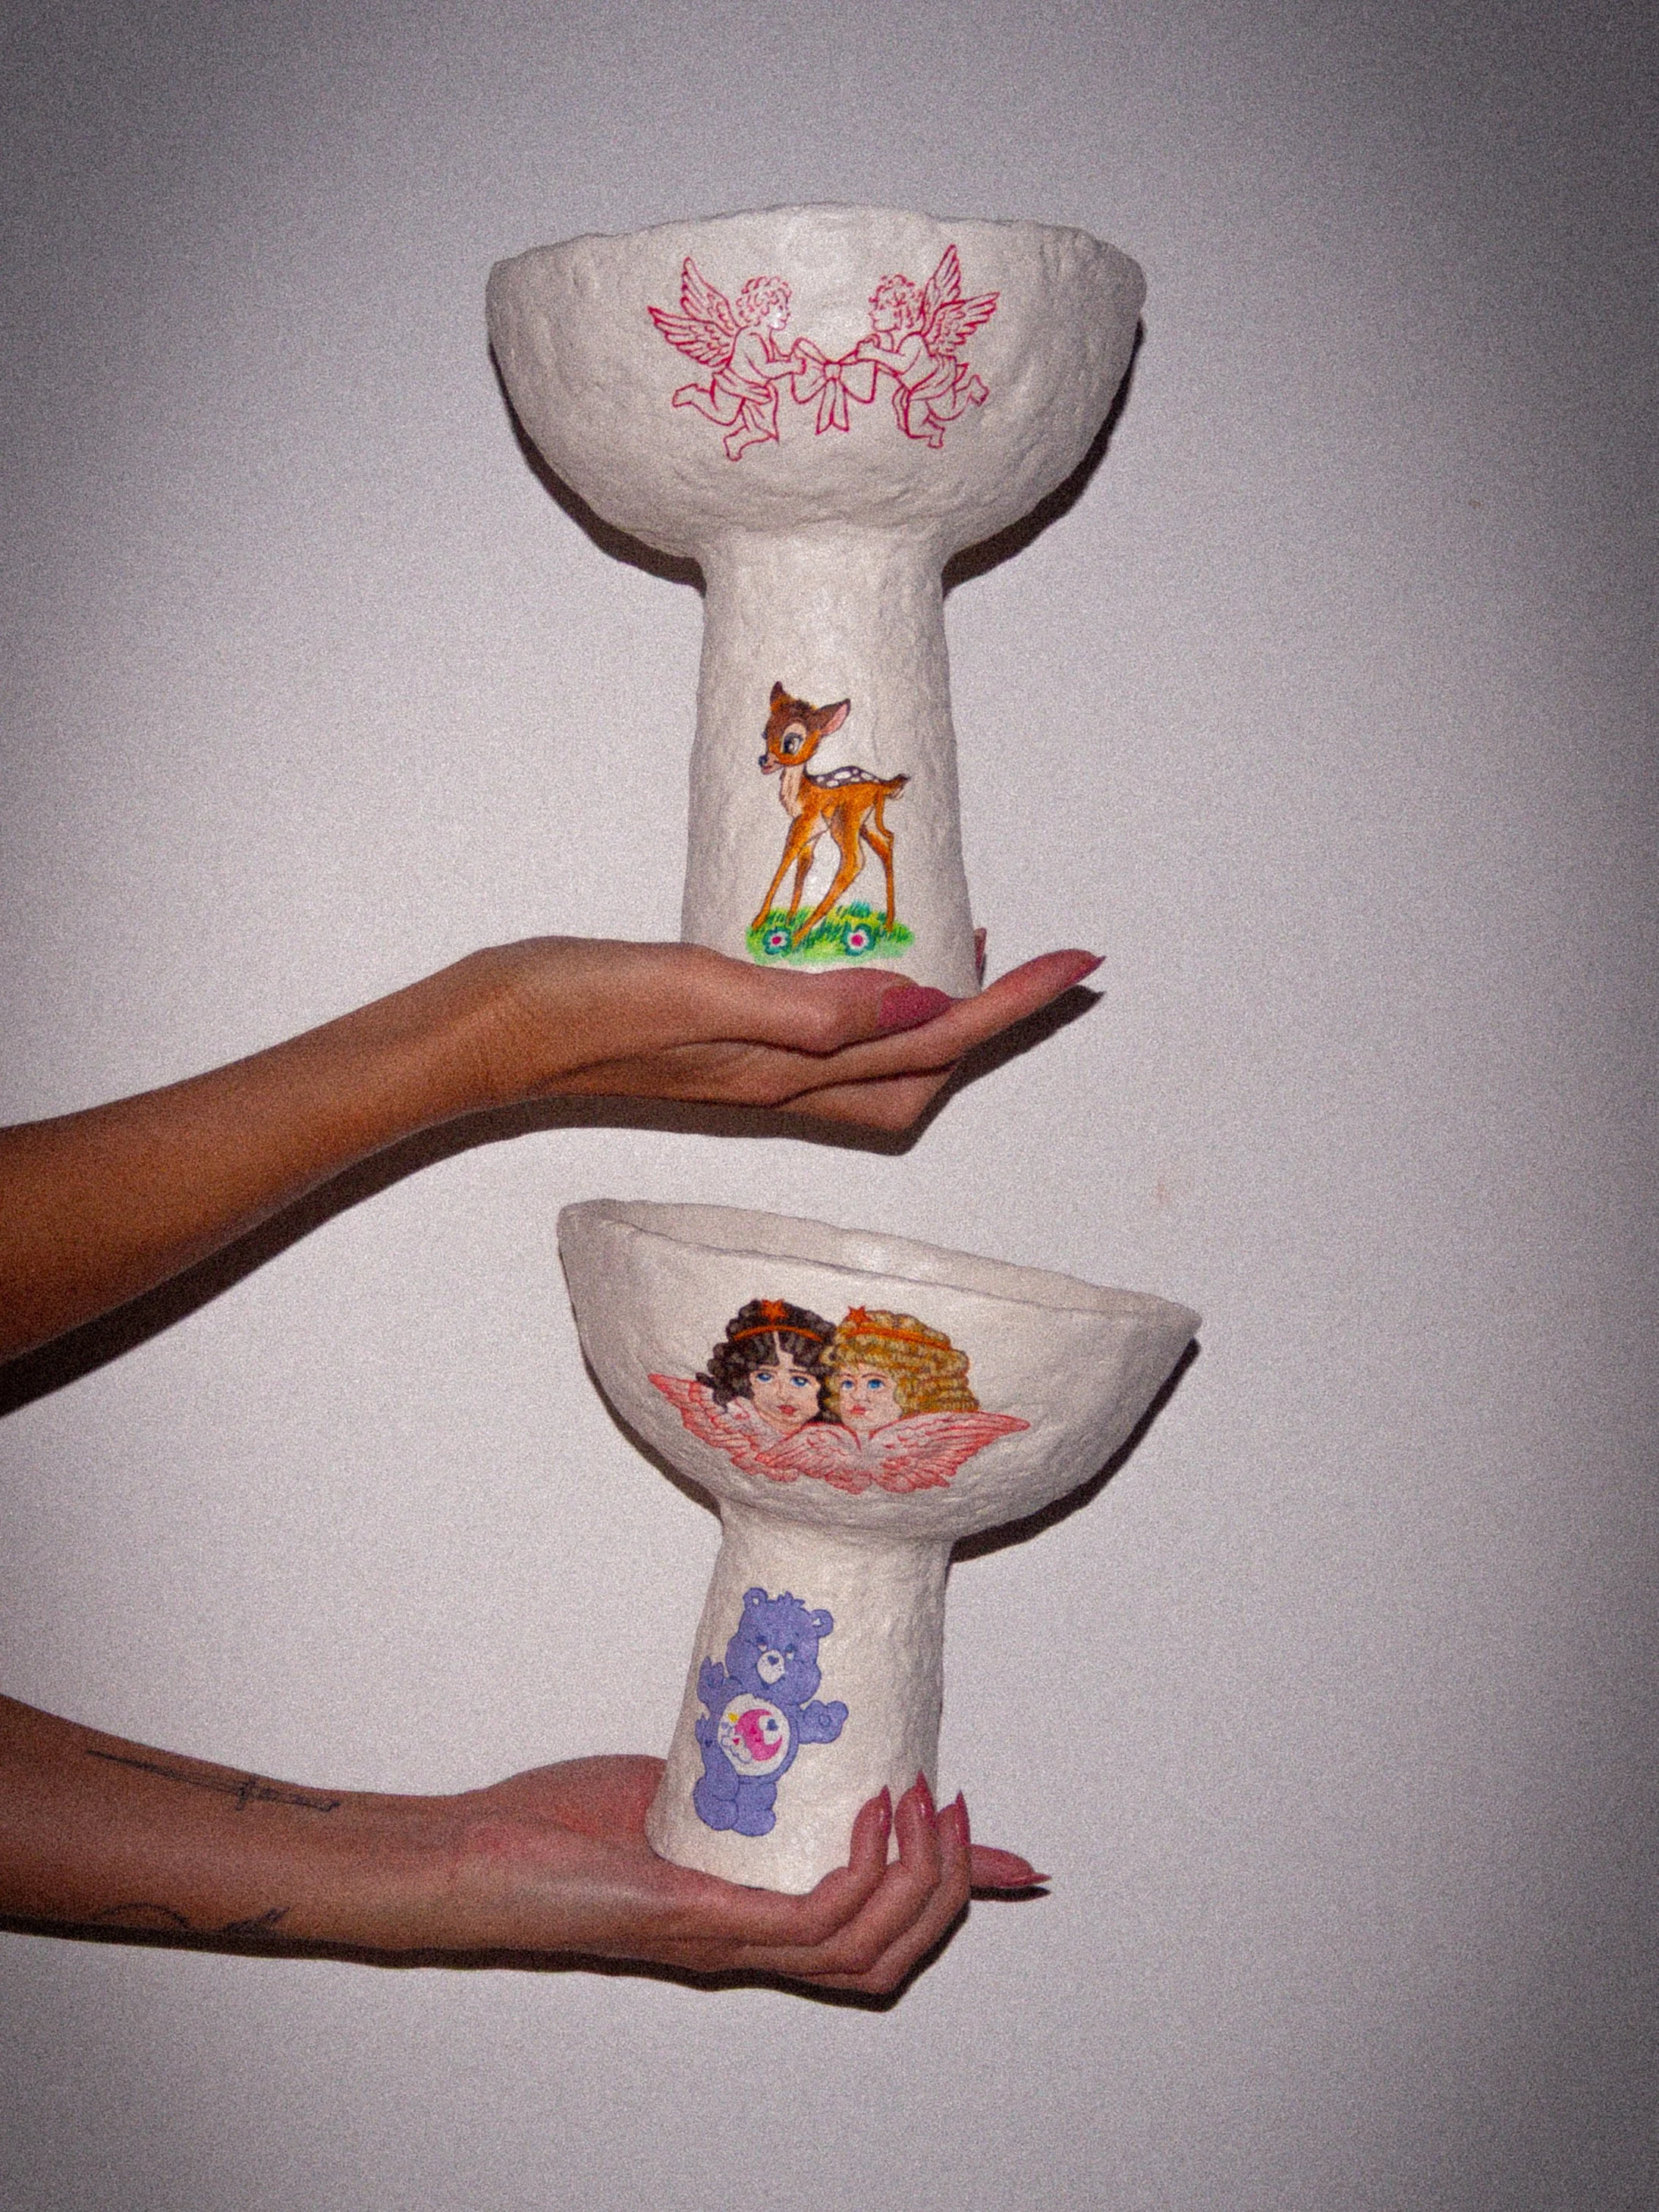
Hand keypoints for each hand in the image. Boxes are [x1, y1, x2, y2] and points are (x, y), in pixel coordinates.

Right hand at [0, 936, 1099, 1355]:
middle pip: (930, 1071)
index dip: (1014, 1006)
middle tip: (1054, 965)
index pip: (935, 1039)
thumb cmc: (573, 1006)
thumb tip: (918, 1002)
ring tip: (988, 964)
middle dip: (1004, 1024)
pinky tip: (876, 975)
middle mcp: (786, 1087)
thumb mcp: (692, 991)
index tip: (1080, 963)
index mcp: (791, 1070)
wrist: (480, 1037)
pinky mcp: (727, 1060)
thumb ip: (804, 1007)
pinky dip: (886, 1018)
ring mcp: (757, 1080)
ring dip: (951, 1025)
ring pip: (888, 1070)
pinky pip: (839, 1052)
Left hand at [0, 1701, 1040, 1994]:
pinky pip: (816, 1920)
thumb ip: (727, 1767)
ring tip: (925, 1803)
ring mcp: (732, 1940)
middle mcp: (752, 1943)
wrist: (478, 1865)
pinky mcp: (704, 1922)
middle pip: (893, 1951)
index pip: (875, 1928)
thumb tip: (771, 1708)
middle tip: (959, 1810)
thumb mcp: (672, 1789)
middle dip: (949, 1885)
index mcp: (751, 1915)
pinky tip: (872, 1817)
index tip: (1020, 1868)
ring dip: (918, 1877)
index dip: (953, 1899)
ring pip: (872, 1945)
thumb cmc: (554, 1832)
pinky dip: (861, 1875)